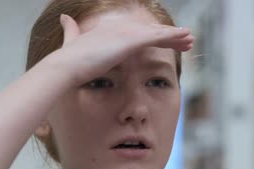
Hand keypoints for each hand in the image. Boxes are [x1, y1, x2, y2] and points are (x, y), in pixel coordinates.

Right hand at [53, 13, 193, 85]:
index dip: (153, 36)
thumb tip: (63, 18)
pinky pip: (157, 38)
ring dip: (176, 37)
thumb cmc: (68, 61)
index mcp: (109, 30)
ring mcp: (126, 33)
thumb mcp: (71, 41)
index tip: (166, 41)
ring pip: (157, 34)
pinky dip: (173, 37)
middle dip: (168, 36)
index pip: (137, 33)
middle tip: (185, 40)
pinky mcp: (131, 41)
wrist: (66, 66)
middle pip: (150, 31)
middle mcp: (120, 28)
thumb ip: (70, 30)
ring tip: (190, 41)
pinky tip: (185, 39)